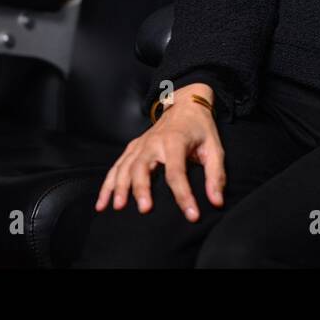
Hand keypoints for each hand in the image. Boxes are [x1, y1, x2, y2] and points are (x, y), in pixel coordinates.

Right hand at [93, 82, 224, 221]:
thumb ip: (215, 175)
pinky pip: (117, 166)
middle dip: (141, 188)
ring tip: (118, 207)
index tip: (191, 214)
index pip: (177, 172)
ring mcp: (141, 144)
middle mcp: (154, 142)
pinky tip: (103, 203)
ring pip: (125, 167)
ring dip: (119, 187)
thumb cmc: (201, 129)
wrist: (185, 104)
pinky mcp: (133, 148)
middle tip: (144, 209)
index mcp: (175, 141)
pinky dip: (108, 185)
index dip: (183, 195)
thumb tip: (216, 201)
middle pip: (142, 166)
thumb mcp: (215, 148)